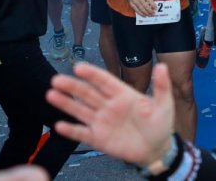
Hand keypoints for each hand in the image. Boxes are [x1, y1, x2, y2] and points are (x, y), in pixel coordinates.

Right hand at [48, 62, 174, 170]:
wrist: (157, 149)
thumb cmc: (160, 124)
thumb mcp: (164, 104)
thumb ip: (161, 86)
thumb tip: (161, 65)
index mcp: (122, 94)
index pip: (104, 81)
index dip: (91, 74)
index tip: (78, 66)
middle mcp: (108, 105)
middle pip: (87, 93)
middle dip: (72, 86)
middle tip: (56, 79)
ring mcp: (102, 122)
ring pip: (81, 110)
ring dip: (66, 103)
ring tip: (50, 94)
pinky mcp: (98, 138)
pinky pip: (82, 133)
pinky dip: (71, 130)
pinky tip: (59, 125)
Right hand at [123, 0, 158, 16]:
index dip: (153, 4)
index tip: (155, 8)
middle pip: (145, 5)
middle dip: (150, 10)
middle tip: (153, 13)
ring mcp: (134, 1)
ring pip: (141, 9)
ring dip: (146, 13)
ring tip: (150, 15)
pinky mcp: (131, 4)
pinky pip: (136, 10)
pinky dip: (141, 14)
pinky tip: (144, 16)